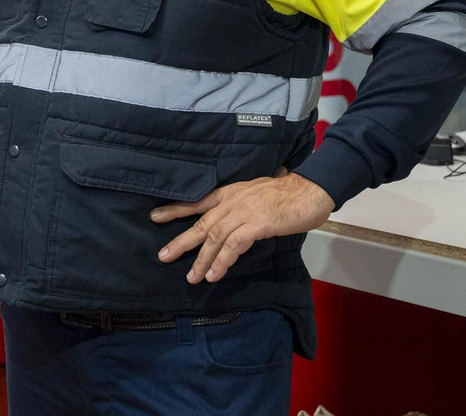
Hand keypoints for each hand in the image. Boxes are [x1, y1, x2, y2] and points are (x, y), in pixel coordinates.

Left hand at [151, 170, 333, 284]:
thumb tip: (230, 218)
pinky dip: (222, 261)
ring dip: (201, 259)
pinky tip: (214, 274)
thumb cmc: (287, 193)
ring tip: (190, 277)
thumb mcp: (256, 193)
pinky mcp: (258, 224)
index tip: (155, 216)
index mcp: (230, 193)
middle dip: (181, 241)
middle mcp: (232, 201)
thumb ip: (241, 205)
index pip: (197, 201)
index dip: (175, 209)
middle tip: (163, 256)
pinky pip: (234, 245)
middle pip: (201, 222)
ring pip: (214, 237)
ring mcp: (244, 212)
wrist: (311, 189)